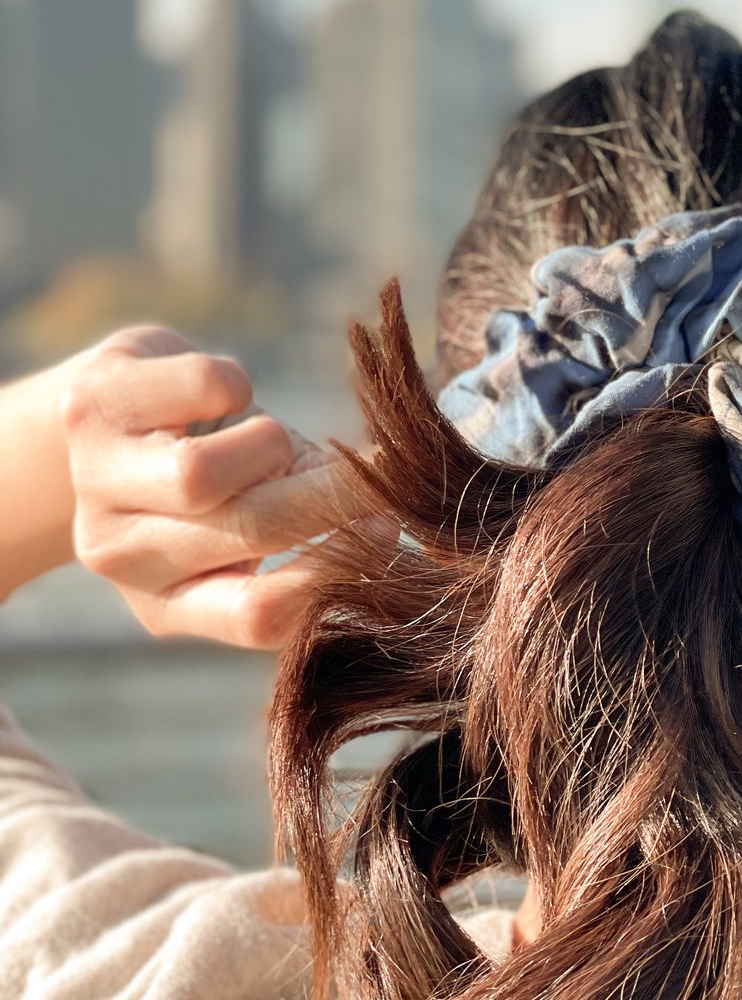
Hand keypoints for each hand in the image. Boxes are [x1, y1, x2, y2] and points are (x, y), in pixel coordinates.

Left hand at [60, 328, 362, 647]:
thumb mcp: (252, 519)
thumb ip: (315, 531)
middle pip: (248, 531)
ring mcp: (95, 481)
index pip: (258, 615)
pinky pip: (197, 392)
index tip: (384, 530)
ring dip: (271, 443)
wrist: (109, 412)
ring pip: (204, 473)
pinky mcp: (90, 408)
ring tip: (270, 439)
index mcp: (165, 602)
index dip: (334, 572)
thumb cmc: (209, 472)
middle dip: (331, 495)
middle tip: (376, 471)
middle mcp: (119, 555)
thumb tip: (392, 520)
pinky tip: (220, 396)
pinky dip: (235, 385)